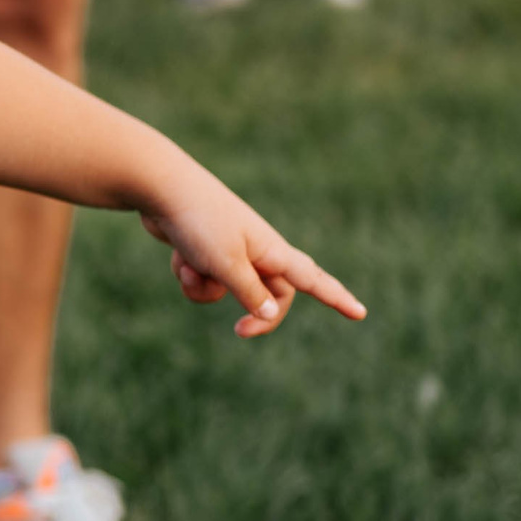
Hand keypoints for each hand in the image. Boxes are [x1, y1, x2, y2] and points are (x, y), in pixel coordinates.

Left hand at [138, 164, 364, 336]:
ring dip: (206, 287)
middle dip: (254, 313)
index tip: (360, 314)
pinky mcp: (202, 251)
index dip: (337, 298)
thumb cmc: (200, 222)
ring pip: (226, 291)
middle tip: (240, 332)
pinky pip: (201, 279)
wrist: (159, 188)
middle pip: (269, 296)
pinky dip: (189, 274)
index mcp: (273, 252)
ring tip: (192, 264)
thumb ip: (250, 293)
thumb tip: (272, 312)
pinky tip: (177, 253)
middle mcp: (256, 252)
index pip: (314, 280)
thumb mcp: (228, 264)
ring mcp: (228, 250)